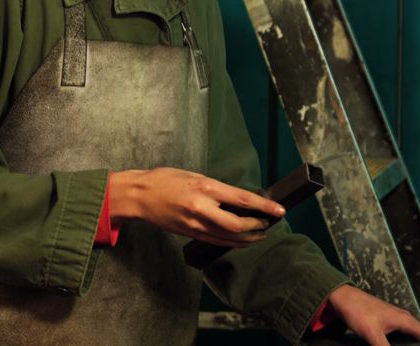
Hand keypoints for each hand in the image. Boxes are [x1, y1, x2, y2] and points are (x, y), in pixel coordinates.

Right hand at [108, 168, 284, 246]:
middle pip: (238, 224)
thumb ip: (217, 189)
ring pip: (229, 237)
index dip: (264, 207)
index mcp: (205, 188)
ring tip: (261, 233)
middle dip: (258, 225)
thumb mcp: (195, 176)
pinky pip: (216, 242)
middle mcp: (202, 208)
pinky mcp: (190, 233)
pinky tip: (242, 240)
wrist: (140, 195)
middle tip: (269, 222)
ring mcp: (195, 224)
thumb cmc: (166, 180)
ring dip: (249, 237)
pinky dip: (233, 243)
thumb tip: (239, 199)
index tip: (279, 210)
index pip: (242, 200)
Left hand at [326, 284, 419, 345]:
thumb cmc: (357, 311)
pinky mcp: (386, 322)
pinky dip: (403, 341)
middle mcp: (403, 318)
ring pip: (411, 334)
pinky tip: (398, 345)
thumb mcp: (372, 334)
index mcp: (405, 319)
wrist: (342, 299)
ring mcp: (395, 319)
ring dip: (414, 342)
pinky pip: (401, 334)